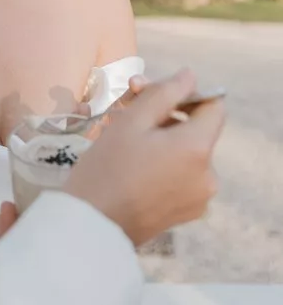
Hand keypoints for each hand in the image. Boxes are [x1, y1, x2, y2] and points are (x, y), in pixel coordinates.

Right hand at [65, 69, 224, 246]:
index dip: (187, 95)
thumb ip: (163, 93)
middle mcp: (208, 174)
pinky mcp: (187, 211)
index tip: (155, 98)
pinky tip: (133, 167)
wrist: (91, 227)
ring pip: (187, 153)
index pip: (213, 106)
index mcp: (197, 148)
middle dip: (166, 118)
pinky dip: (163, 165)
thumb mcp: (131, 121)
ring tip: (124, 143)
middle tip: (126, 112)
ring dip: (162, 141)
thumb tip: (189, 77)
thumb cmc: (106, 169)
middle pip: (198, 130)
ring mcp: (200, 197)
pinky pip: (182, 175)